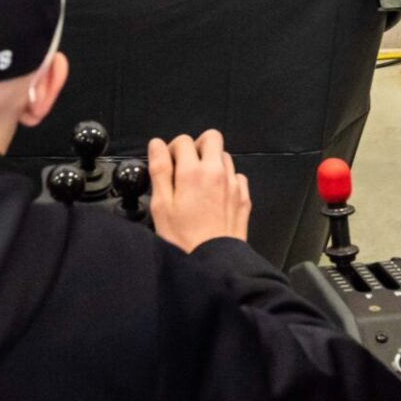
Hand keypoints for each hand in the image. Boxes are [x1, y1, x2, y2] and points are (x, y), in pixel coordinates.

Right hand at [147, 129, 250, 253]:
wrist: (214, 262)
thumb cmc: (183, 237)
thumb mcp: (161, 205)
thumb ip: (159, 170)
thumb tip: (156, 144)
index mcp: (192, 171)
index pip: (183, 140)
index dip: (172, 149)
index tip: (168, 165)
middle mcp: (216, 171)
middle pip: (211, 137)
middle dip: (197, 146)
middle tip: (186, 165)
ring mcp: (233, 184)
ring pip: (224, 156)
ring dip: (212, 162)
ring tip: (200, 184)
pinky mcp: (244, 197)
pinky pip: (237, 176)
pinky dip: (226, 179)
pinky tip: (216, 196)